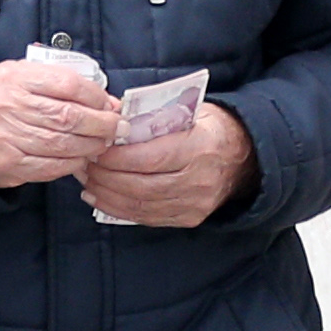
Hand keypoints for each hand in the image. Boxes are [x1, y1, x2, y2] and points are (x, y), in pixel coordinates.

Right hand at [0, 57, 118, 189]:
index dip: (95, 97)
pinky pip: (49, 166)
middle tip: (116, 128)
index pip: (67, 84)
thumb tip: (108, 103)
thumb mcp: (29, 78)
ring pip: (61, 144)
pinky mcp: (9, 163)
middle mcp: (8, 106)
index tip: (109, 105)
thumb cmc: (8, 100)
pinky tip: (81, 158)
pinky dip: (71, 163)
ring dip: (90, 146)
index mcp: (15, 78)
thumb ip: (65, 85)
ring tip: (101, 144)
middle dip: (100, 124)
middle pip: (67, 116)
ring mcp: (7, 137)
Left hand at [77, 100, 257, 228]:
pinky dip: (119, 209)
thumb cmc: (209, 129)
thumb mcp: (188, 112)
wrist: (244, 158)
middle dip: (105, 176)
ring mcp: (194, 203)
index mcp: (199, 147)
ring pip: (140, 205)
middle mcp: (198, 179)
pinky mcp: (189, 218)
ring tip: (88, 181)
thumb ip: (153, 117)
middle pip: (139, 185)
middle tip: (85, 165)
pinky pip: (147, 218)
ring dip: (106, 195)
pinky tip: (100, 198)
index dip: (116, 157)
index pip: (148, 157)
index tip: (96, 149)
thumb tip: (111, 116)